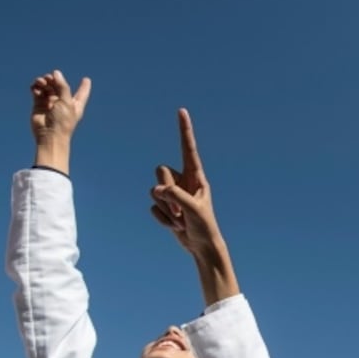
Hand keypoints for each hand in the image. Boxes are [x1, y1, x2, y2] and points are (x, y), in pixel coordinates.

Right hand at [30, 70, 91, 144]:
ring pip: (47, 87)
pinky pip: (37, 91)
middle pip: (59, 85)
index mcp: (74, 104)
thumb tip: (56, 73)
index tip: (86, 80)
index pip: (81, 93)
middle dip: (54, 79)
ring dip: (43, 81)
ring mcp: (50, 103)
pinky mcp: (38, 105)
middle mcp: (62, 103)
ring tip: (41, 82)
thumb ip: (62, 86)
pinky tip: (35, 87)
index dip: (84, 87)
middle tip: (49, 78)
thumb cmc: (62, 121)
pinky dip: (36, 87)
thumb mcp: (66, 102)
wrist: (49, 135)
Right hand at [150, 109, 221, 258]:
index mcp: (195, 176)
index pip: (188, 148)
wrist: (201, 246)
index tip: (182, 111)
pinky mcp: (165, 206)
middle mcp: (183, 181)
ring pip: (154, 190)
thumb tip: (158, 189)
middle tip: (181, 210)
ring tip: (181, 220)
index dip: (184, 130)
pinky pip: (153, 207)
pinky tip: (175, 226)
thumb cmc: (204, 226)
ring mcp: (172, 193)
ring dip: (166, 209)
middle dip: (167, 191)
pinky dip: (162, 219)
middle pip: (160, 170)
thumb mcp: (193, 209)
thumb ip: (176, 196)